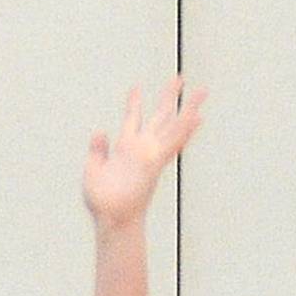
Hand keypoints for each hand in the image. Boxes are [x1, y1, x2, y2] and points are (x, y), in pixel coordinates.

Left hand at [84, 75, 205, 230]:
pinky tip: (198, 117)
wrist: (111, 218)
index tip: (135, 87)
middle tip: (178, 77)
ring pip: (174, 126)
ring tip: (202, 91)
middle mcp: (142, 148)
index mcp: (125, 148)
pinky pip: (173, 142)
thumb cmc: (103, 201)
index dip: (134, 104)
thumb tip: (99, 132)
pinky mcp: (156, 162)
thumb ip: (97, 150)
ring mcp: (151, 154)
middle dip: (168, 97)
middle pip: (159, 117)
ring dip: (188, 108)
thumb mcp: (93, 169)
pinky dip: (185, 129)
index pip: (133, 120)